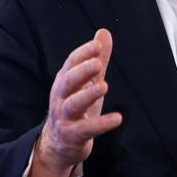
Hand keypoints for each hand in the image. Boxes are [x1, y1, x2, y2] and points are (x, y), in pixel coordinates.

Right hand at [29, 29, 121, 176]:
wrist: (58, 144)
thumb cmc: (75, 108)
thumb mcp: (86, 82)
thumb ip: (96, 58)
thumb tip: (104, 32)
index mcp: (64, 81)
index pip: (70, 63)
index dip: (83, 54)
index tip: (97, 45)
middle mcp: (61, 97)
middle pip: (67, 81)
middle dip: (81, 72)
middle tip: (97, 63)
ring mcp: (64, 117)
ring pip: (73, 104)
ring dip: (88, 95)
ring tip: (104, 86)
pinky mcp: (72, 135)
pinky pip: (85, 129)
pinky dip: (101, 124)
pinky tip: (117, 118)